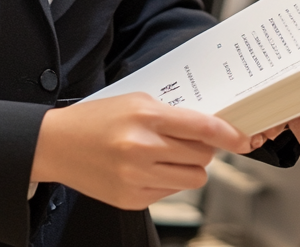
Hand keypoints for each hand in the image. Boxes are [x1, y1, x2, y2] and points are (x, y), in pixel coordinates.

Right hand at [30, 92, 251, 210]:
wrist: (57, 144)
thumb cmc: (95, 118)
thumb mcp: (133, 101)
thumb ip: (169, 114)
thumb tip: (205, 128)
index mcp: (145, 117)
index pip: (201, 128)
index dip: (228, 134)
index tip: (242, 138)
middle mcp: (143, 148)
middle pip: (201, 157)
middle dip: (203, 150)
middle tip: (189, 141)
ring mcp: (137, 177)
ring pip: (191, 180)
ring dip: (188, 168)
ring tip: (168, 156)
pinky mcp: (131, 199)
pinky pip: (169, 193)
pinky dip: (166, 181)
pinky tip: (146, 168)